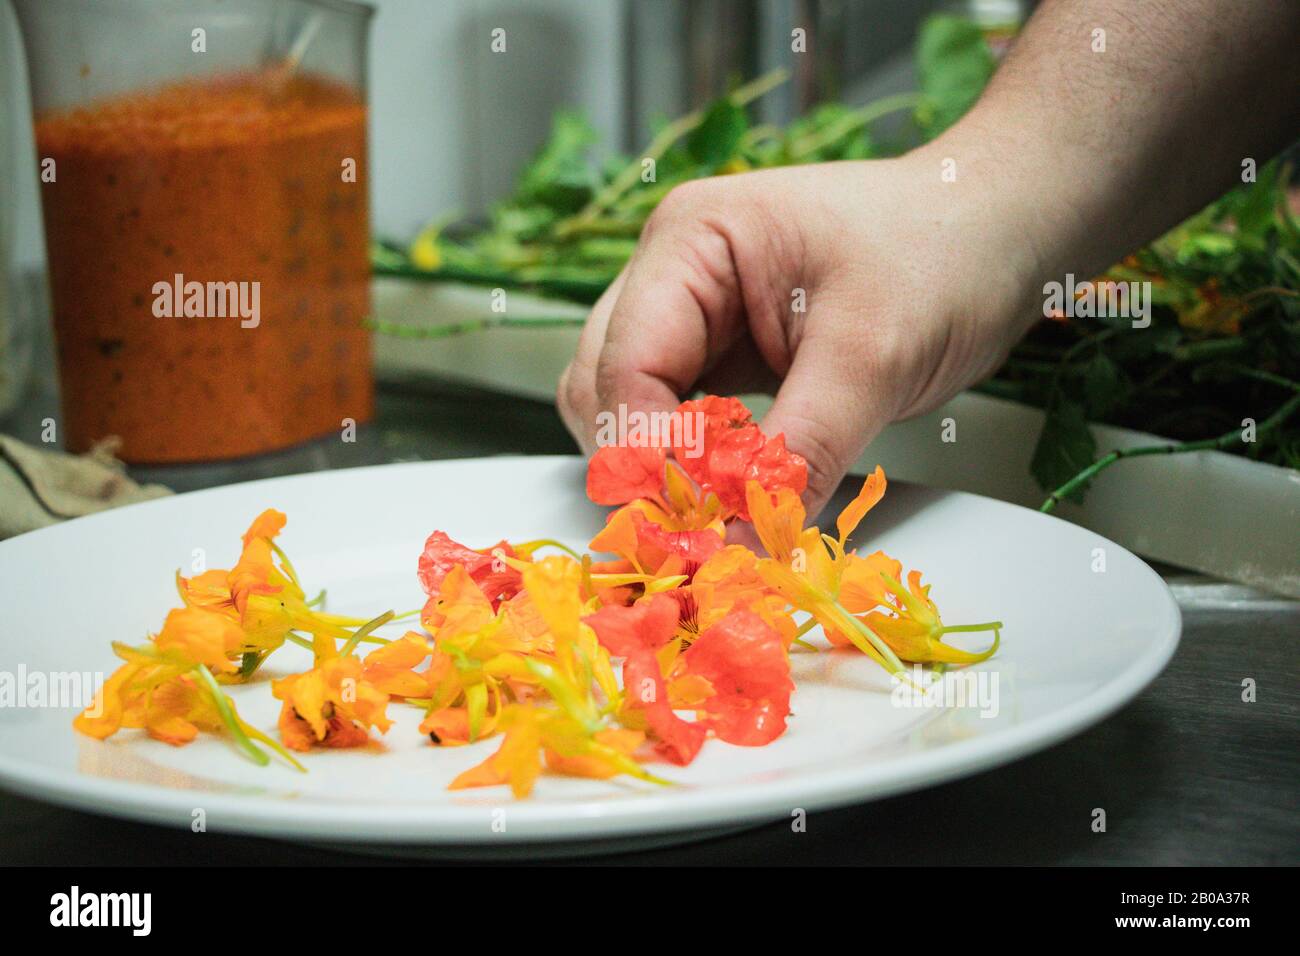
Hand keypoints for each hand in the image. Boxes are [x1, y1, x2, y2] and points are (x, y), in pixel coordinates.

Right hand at [557, 152, 1041, 514]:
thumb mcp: (871, 357)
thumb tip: (737, 546)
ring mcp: (694, 314)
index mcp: (690, 242)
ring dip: (667, 472)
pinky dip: (699, 466)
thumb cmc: (946, 254)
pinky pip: (681, 421)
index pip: (624, 365)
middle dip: (646, 468)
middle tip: (701, 535)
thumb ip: (797, 453)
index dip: (647, 457)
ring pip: (631, 413)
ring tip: (724, 515)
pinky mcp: (724, 354)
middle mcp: (672, 274)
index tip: (690, 529)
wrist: (1000, 230)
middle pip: (604, 390)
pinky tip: (738, 492)